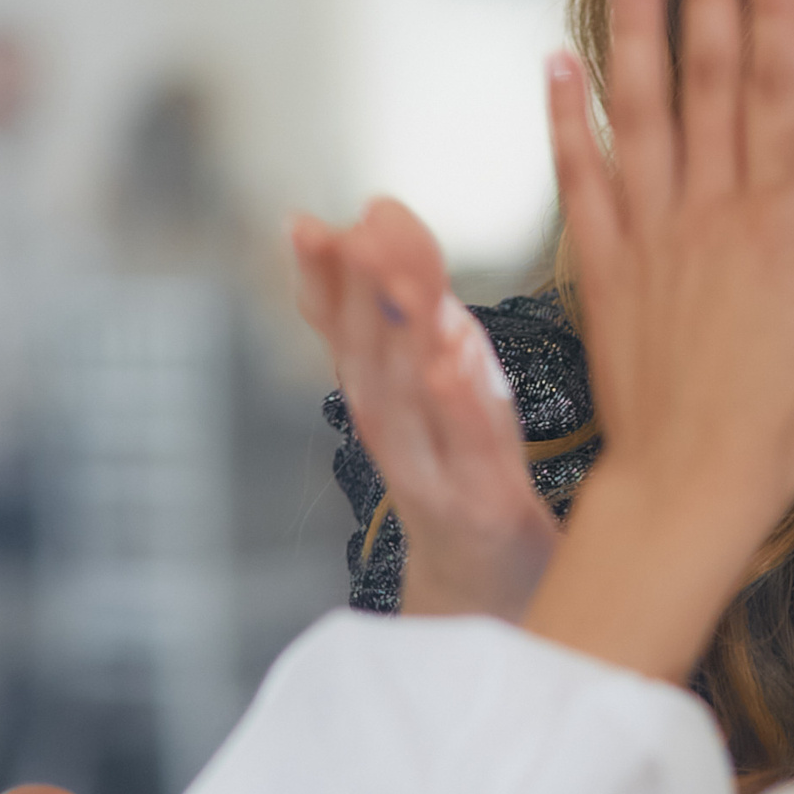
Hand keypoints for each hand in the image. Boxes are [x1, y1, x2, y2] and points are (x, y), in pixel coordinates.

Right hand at [292, 199, 560, 618]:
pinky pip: (465, 449)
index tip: (304, 223)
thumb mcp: (434, 373)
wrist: (490, 578)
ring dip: (398, 341)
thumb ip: (405, 303)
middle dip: (356, 293)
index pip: (339, 327)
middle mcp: (390, 431)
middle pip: (365, 356)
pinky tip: (450, 363)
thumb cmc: (464, 461)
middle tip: (353, 232)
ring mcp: (431, 470)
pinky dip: (456, 405)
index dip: (319, 277)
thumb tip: (374, 214)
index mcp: (378, 392)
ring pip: (405, 402)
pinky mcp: (479, 502)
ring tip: (399, 282)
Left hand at [529, 0, 793, 678]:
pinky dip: (567, 120)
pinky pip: (581, 181)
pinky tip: (557, 65)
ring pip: (641, 114)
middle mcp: (709, 215)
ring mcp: (649, 237)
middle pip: (709, 83)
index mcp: (780, 225)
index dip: (773, 15)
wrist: (691, 489)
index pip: (777, 95)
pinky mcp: (603, 270)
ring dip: (636, 34)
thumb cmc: (791, 423)